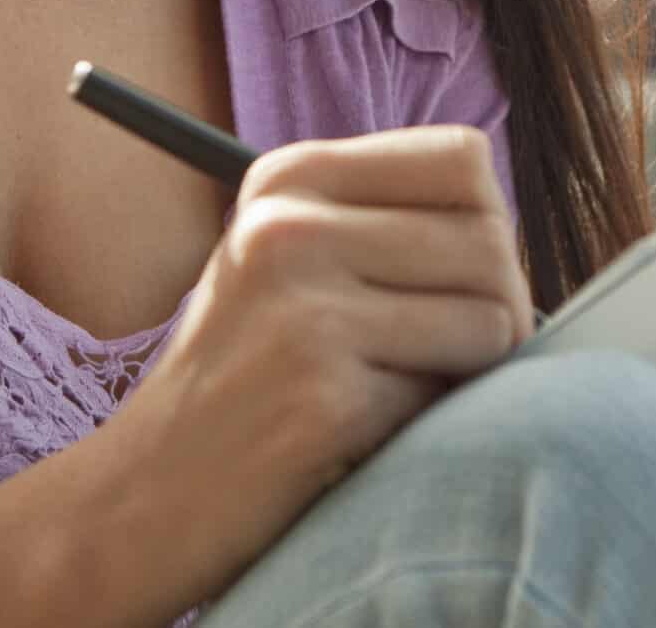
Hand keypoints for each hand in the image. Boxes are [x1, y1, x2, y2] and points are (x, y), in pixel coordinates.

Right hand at [97, 126, 533, 615]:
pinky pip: (451, 393)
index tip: (448, 275)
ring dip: (469, 369)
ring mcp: (304, 312)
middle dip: (493, 304)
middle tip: (440, 354)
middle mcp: (290, 228)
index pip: (463, 157)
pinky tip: (365, 433)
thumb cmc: (241, 377)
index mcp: (286, 177)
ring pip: (492, 316)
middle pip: (490, 238)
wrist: (140, 497)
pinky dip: (430, 421)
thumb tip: (515, 231)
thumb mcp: (289, 261)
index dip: (481, 222)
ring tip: (400, 389)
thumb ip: (386, 222)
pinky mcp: (324, 397)